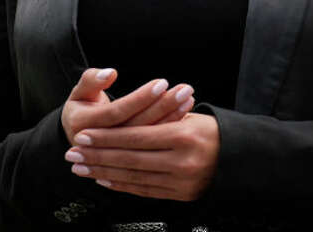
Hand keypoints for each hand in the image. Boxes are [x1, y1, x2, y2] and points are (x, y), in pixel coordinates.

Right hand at [61, 67, 195, 142]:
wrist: (80, 140)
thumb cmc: (82, 107)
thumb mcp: (79, 92)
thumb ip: (91, 80)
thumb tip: (109, 73)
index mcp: (84, 126)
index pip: (117, 113)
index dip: (139, 99)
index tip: (162, 83)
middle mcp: (101, 144)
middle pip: (136, 125)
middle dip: (162, 106)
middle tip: (184, 90)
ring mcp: (116, 153)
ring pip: (146, 136)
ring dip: (170, 116)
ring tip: (188, 98)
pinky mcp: (130, 155)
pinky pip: (152, 142)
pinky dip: (170, 126)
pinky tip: (185, 111)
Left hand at [65, 113, 219, 200]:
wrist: (239, 158)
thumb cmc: (213, 132)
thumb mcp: (190, 117)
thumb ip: (159, 119)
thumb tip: (123, 122)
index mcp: (183, 136)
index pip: (135, 137)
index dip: (106, 138)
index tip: (83, 136)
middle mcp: (181, 161)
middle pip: (129, 158)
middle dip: (97, 156)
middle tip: (72, 154)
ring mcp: (180, 181)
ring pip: (133, 176)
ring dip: (103, 172)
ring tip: (82, 168)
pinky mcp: (180, 195)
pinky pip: (144, 190)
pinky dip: (121, 185)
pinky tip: (105, 180)